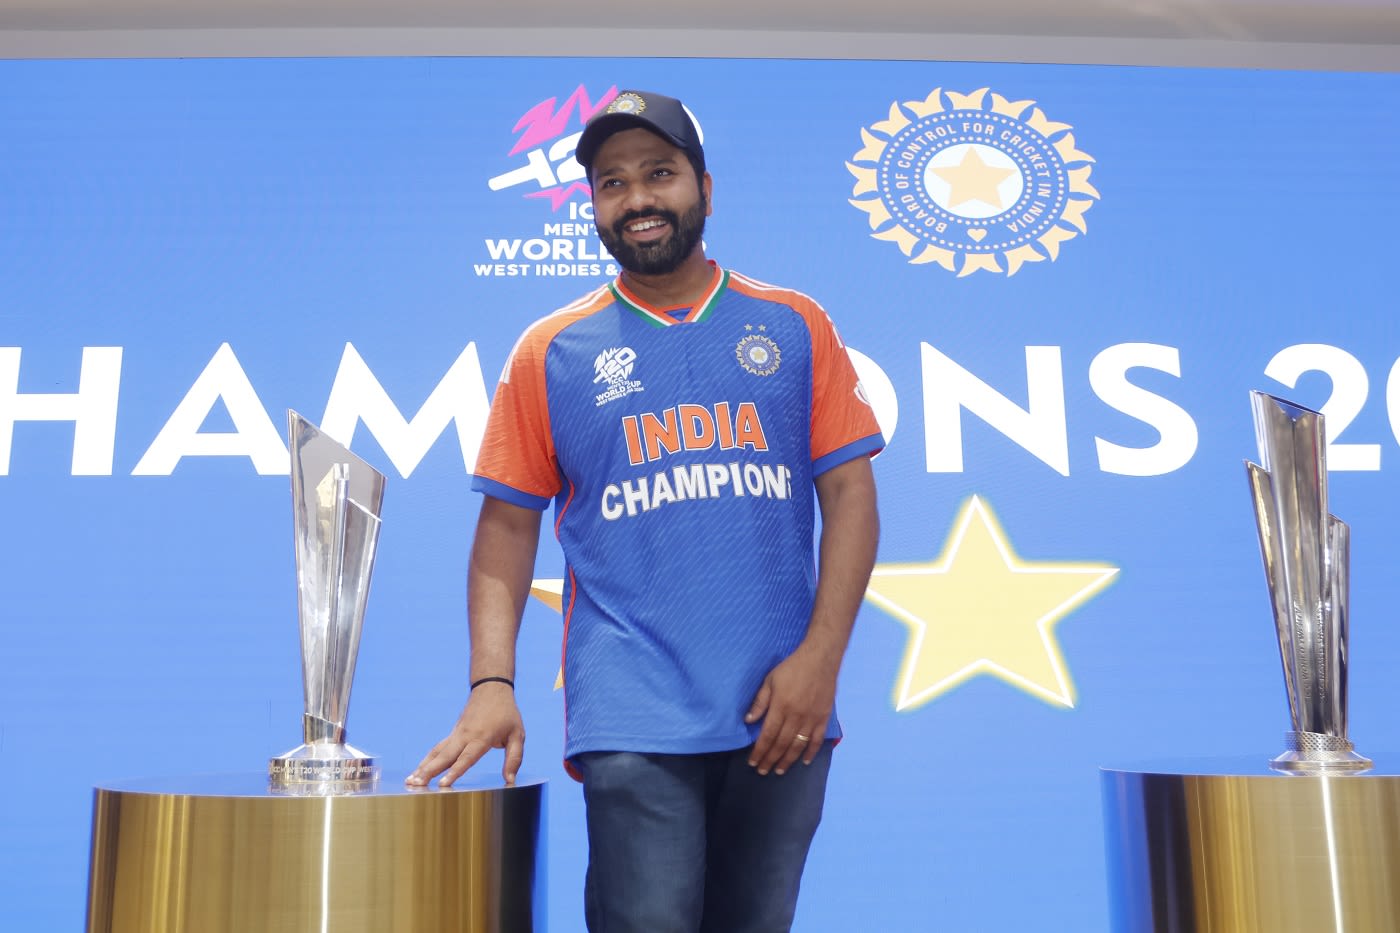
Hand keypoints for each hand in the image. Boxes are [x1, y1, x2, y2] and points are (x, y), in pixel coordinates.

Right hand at [406, 683, 524, 786]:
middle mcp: (465, 736)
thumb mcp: (517, 735)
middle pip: (445, 756)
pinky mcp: (453, 734)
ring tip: (410, 781)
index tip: (443, 784)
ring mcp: (457, 734)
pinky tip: (418, 770)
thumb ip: (514, 758)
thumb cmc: (506, 713)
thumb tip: (510, 780)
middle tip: (415, 785)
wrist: (491, 688)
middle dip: (429, 772)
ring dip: (423, 766)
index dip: (455, 772)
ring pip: (437, 752)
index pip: (466, 758)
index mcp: (482, 738)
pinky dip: (427, 760)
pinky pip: (438, 749)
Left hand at [743, 646, 837, 775]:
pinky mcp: (823, 717)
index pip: (768, 735)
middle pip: (781, 744)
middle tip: (762, 771)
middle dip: (770, 759)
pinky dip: (811, 752)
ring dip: (787, 761)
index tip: (753, 761)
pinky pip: (817, 740)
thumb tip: (748, 721)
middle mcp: (796, 716)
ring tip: (779, 771)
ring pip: (798, 746)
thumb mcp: (770, 680)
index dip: (760, 751)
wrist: (820, 659)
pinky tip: (804, 761)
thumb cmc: (792, 668)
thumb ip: (760, 702)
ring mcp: (811, 718)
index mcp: (781, 706)